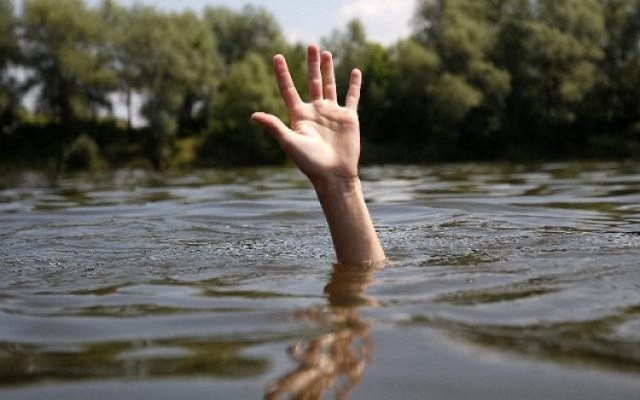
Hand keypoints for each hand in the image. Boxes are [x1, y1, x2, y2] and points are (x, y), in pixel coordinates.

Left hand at [251, 45, 362, 184]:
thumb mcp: (290, 142)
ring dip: (328, 69)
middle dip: (311, 64)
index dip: (283, 73)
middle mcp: (315, 111)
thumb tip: (253, 116)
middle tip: (311, 45)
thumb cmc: (309, 162)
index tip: (277, 56)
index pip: (288, 89)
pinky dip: (354, 84)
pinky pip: (351, 97)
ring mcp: (332, 113)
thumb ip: (274, 126)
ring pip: (330, 85)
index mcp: (299, 116)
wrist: (333, 175)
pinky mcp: (348, 118)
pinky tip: (355, 71)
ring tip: (326, 53)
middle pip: (312, 81)